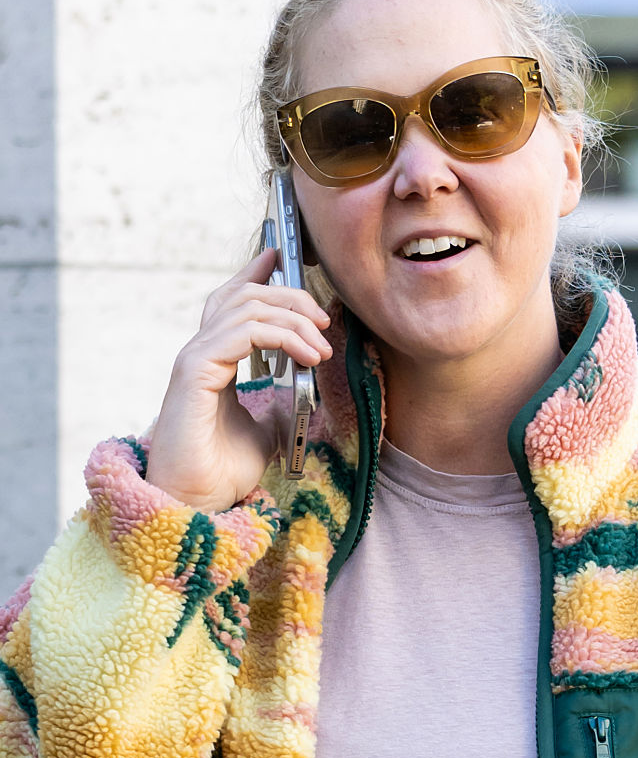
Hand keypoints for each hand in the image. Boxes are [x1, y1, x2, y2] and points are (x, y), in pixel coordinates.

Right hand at [145, 249, 331, 511]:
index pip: (231, 300)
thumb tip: (307, 387)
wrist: (199, 502)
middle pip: (244, 295)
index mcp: (214, 359)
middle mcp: (201, 352)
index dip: (255, 273)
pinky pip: (241, 331)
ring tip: (322, 346)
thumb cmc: (223, 469)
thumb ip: (279, 401)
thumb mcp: (266, 427)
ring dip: (294, 319)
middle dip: (290, 296)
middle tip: (324, 318)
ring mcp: (195, 358)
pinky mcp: (195, 371)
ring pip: (246, 306)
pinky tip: (308, 356)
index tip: (281, 255)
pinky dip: (282, 336)